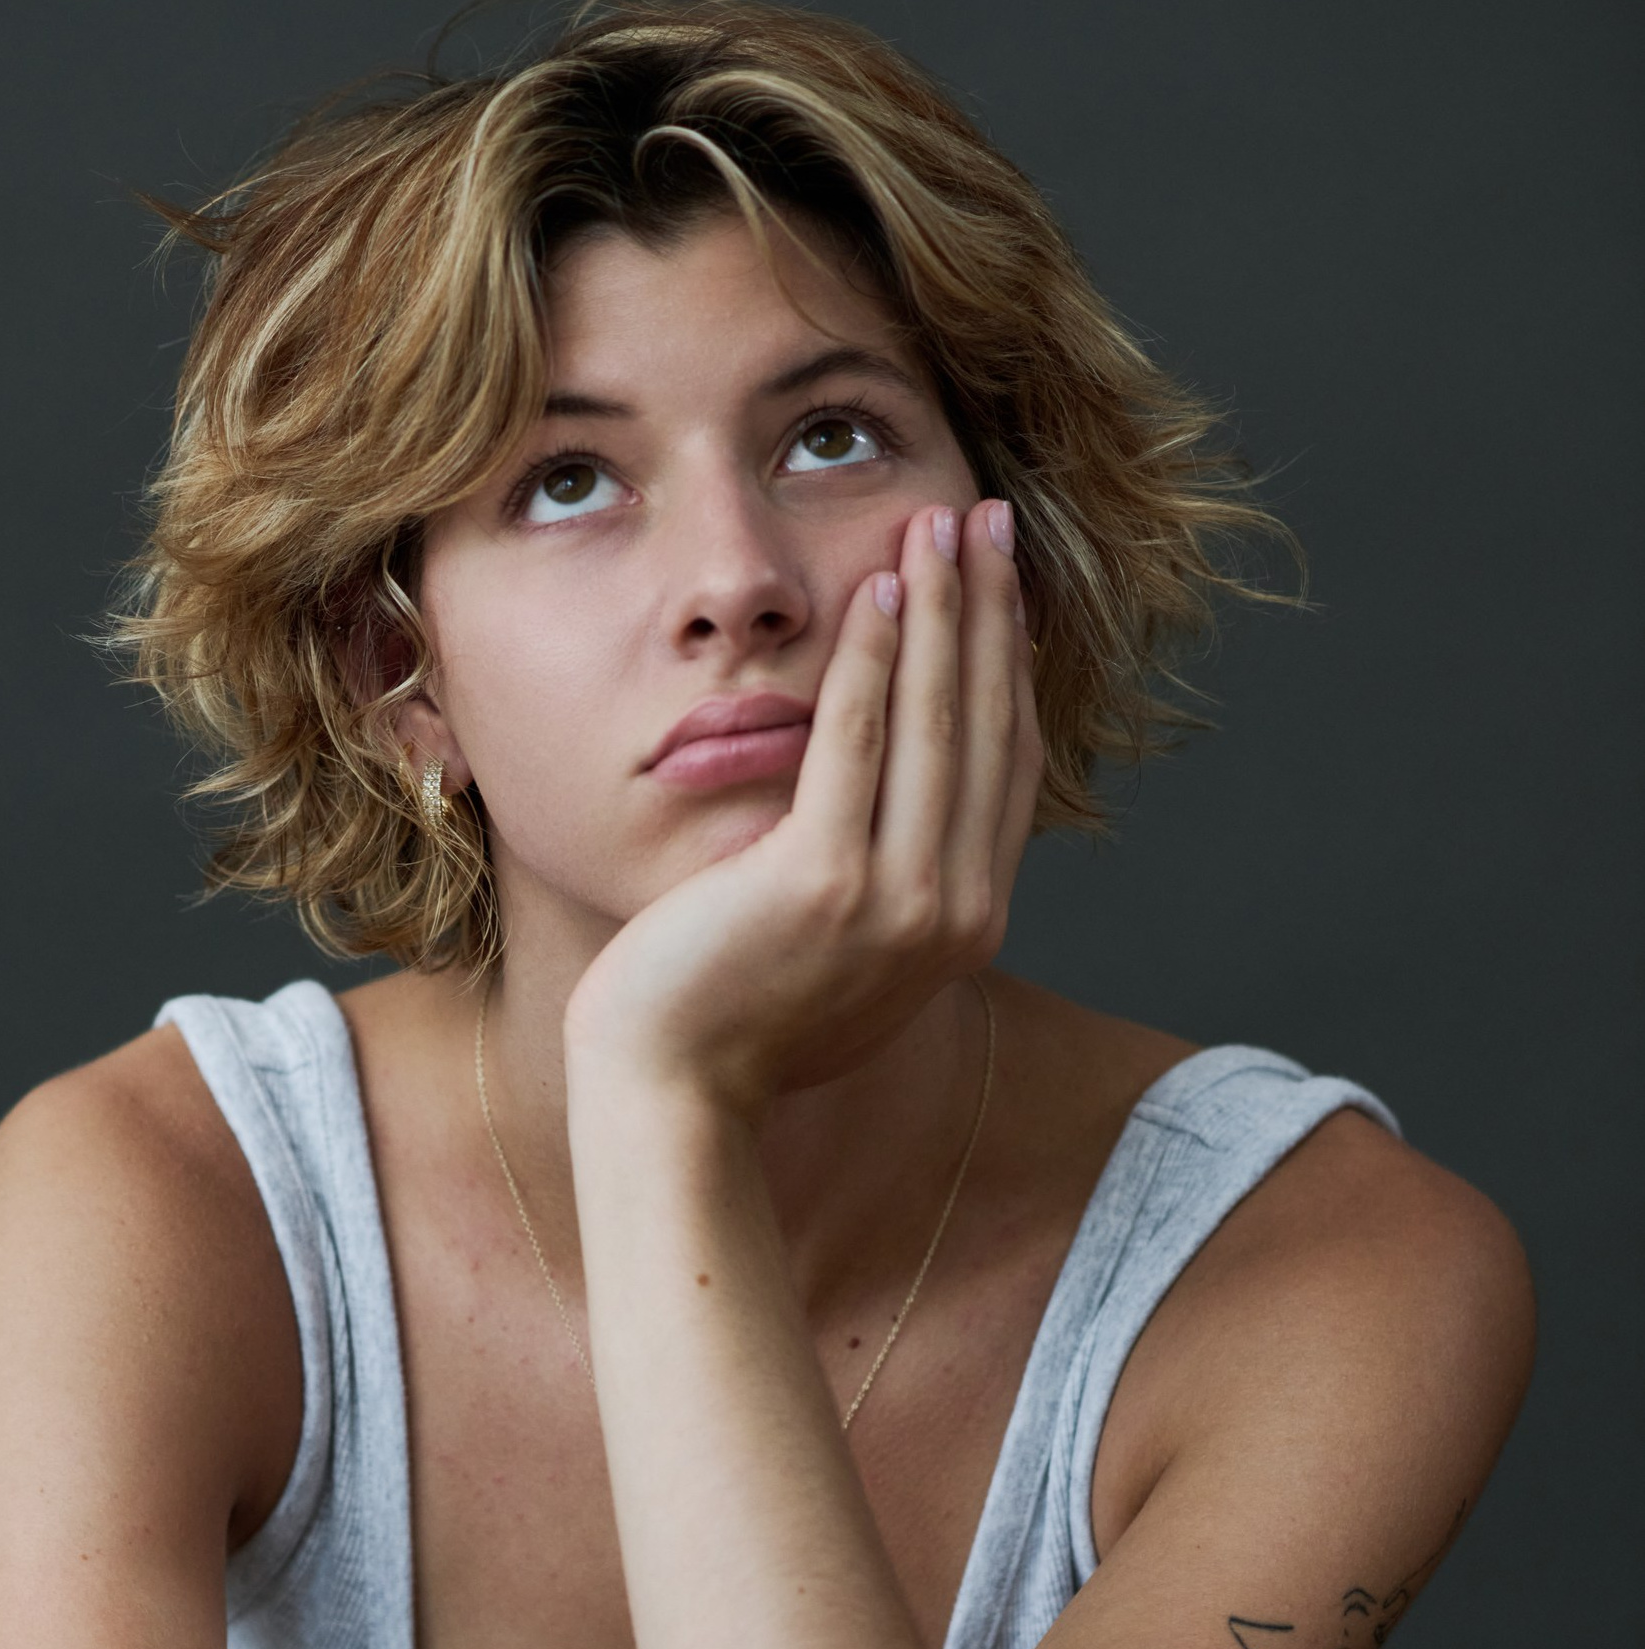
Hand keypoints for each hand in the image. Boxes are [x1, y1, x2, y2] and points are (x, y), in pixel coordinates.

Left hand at [561, 497, 1043, 1115]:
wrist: (674, 1094)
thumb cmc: (735, 1023)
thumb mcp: (842, 958)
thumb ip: (887, 889)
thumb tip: (897, 819)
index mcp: (966, 927)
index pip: (1005, 768)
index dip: (1010, 667)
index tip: (1004, 586)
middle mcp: (952, 914)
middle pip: (987, 730)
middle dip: (992, 612)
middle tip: (989, 518)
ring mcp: (897, 902)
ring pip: (937, 723)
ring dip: (946, 609)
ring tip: (939, 522)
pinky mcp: (824, 882)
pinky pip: (859, 742)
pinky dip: (875, 658)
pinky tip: (879, 589)